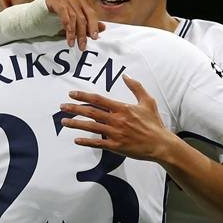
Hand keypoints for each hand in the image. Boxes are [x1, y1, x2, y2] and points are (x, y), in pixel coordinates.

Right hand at [46, 0, 105, 49]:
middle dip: (84, 32)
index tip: (95, 38)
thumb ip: (87, 25)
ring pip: (74, 16)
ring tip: (73, 44)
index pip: (91, 13)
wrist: (35, 15)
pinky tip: (67, 36)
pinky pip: (64, 13)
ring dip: (75, 32)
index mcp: (80, 0)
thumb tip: (103, 28)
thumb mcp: (73, 25)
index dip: (94, 25)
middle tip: (83, 45)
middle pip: (83, 15)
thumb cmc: (54, 19)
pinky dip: (67, 26)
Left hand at [60, 74, 175, 161]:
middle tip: (62, 107)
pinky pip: (98, 142)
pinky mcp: (116, 146)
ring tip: (63, 122)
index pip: (98, 100)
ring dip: (75, 124)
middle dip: (74, 109)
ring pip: (91, 127)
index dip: (83, 96)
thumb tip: (126, 76)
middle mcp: (116, 120)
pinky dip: (86, 141)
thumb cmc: (154, 123)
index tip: (72, 94)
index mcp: (122, 108)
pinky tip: (76, 139)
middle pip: (90, 112)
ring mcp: (115, 134)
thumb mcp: (148, 101)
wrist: (160, 144)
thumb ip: (136, 87)